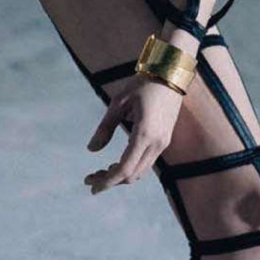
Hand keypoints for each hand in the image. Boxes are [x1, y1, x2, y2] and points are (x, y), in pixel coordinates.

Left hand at [84, 75, 182, 193]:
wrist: (170, 75)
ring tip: (101, 172)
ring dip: (121, 176)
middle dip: (110, 181)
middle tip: (90, 179)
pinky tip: (117, 163)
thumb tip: (92, 149)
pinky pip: (146, 163)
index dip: (107, 181)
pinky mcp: (164, 140)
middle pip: (132, 175)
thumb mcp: (118, 103)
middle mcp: (156, 143)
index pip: (124, 169)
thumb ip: (105, 128)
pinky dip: (131, 168)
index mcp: (144, 134)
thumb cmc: (142, 85)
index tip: (91, 185)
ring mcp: (162, 143)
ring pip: (140, 172)